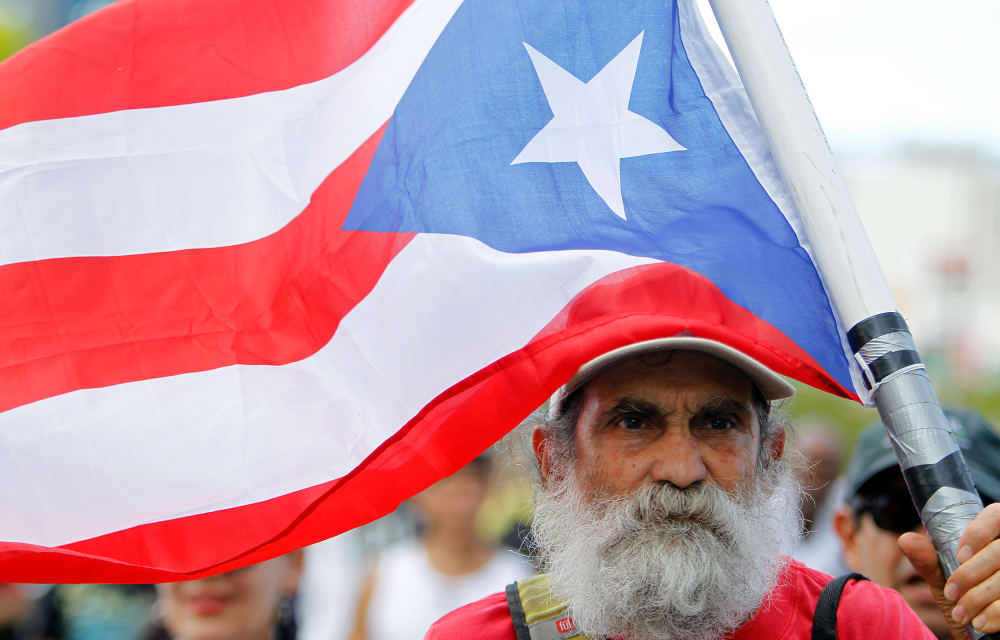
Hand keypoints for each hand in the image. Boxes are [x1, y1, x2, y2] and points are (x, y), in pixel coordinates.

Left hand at [900, 503, 999, 638]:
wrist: (976, 633)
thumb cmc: (962, 598)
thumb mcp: (943, 578)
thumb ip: (928, 560)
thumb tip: (905, 540)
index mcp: (994, 537)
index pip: (995, 515)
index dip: (978, 532)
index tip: (960, 556)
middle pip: (998, 551)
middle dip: (969, 575)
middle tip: (951, 594)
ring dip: (977, 598)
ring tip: (960, 614)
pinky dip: (994, 614)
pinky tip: (979, 622)